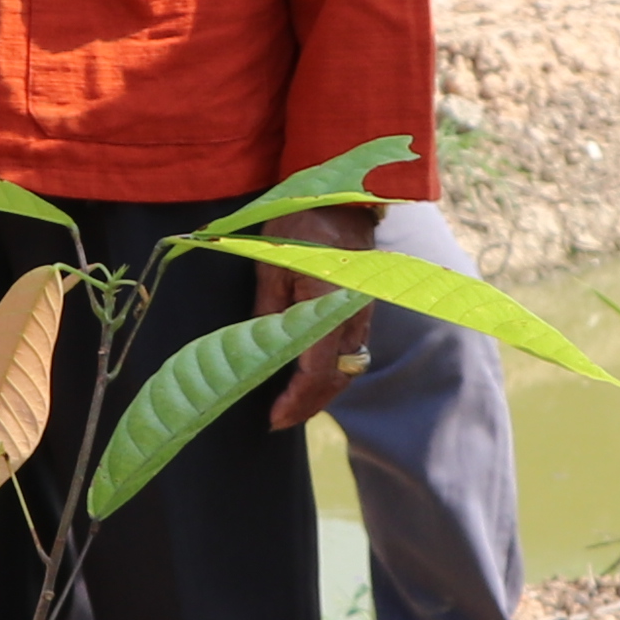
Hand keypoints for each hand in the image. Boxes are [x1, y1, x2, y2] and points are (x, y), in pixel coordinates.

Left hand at [253, 198, 380, 429]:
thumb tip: (257, 352)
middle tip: (279, 420)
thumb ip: (268, 312)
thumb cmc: (301, 225)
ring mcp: (362, 314)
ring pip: (347, 369)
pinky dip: (331, 371)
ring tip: (292, 405)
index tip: (274, 417)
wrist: (343, 199)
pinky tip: (308, 378)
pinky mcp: (362, 311)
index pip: (317, 369)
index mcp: (329, 303)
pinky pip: (350, 352)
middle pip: (338, 377)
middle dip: (310, 404)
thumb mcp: (273, 266)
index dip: (296, 400)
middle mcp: (352, 315)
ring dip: (322, 391)